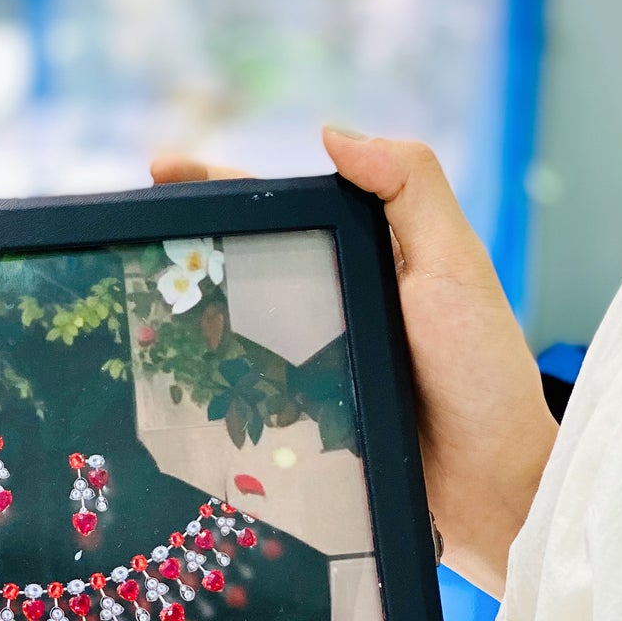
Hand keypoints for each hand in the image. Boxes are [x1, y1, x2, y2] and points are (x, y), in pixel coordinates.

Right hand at [152, 132, 556, 595]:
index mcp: (368, 254)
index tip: (159, 171)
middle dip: (185, 245)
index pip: (285, 205)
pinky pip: (243, 393)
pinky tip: (167, 381)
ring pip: (235, 328)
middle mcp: (336, 302)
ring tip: (135, 305)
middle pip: (248, 262)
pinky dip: (207, 384)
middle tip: (129, 240)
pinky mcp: (302, 420)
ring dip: (185, 319)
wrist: (492, 487)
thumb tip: (332, 132)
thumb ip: (410, 189)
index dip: (221, 184)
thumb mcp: (454, 266)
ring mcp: (313, 363)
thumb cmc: (484, 374)